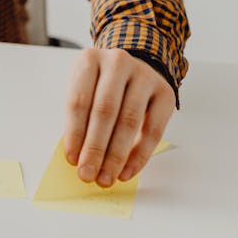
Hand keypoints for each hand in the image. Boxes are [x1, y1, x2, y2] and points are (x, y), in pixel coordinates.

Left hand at [63, 48, 174, 186]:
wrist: (135, 67)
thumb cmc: (102, 84)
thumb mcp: (84, 90)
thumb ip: (80, 119)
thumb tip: (78, 158)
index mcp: (89, 60)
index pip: (79, 100)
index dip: (75, 133)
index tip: (72, 159)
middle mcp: (118, 63)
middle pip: (105, 111)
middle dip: (95, 148)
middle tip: (88, 174)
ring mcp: (144, 76)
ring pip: (129, 121)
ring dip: (116, 156)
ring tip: (106, 178)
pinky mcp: (165, 92)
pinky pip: (153, 129)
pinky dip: (140, 155)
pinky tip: (127, 171)